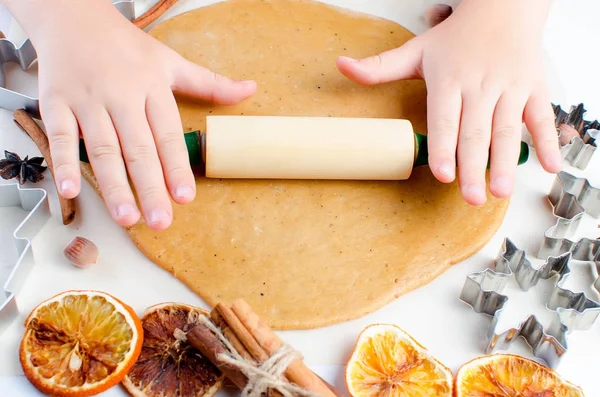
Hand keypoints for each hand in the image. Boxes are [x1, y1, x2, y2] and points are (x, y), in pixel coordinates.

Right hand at [20, 1, 255, 229]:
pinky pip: (58, 136)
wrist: (71, 15)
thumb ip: (209, 83)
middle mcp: (121, 96)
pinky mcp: (55, 102)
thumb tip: (250, 89)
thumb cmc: (125, 46)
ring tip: (126, 217)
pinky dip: (63, 163)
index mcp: (151, 87)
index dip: (178, 167)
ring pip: (102, 148)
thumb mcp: (171, 60)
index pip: (168, 135)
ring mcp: (86, 100)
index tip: (186, 197)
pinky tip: (71, 191)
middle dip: (150, 188)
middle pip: (138, 148)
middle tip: (161, 221)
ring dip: (113, 185)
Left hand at [336, 0, 560, 204]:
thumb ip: (380, 67)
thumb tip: (341, 66)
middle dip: (474, 167)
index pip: (444, 119)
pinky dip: (548, 141)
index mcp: (449, 79)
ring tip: (500, 192)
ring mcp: (509, 88)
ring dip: (506, 162)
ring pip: (508, 129)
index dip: (442, 147)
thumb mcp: (417, 50)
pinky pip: (542, 117)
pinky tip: (549, 167)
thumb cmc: (457, 37)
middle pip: (475, 132)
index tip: (441, 175)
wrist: (504, 7)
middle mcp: (480, 86)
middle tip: (470, 198)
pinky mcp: (534, 89)